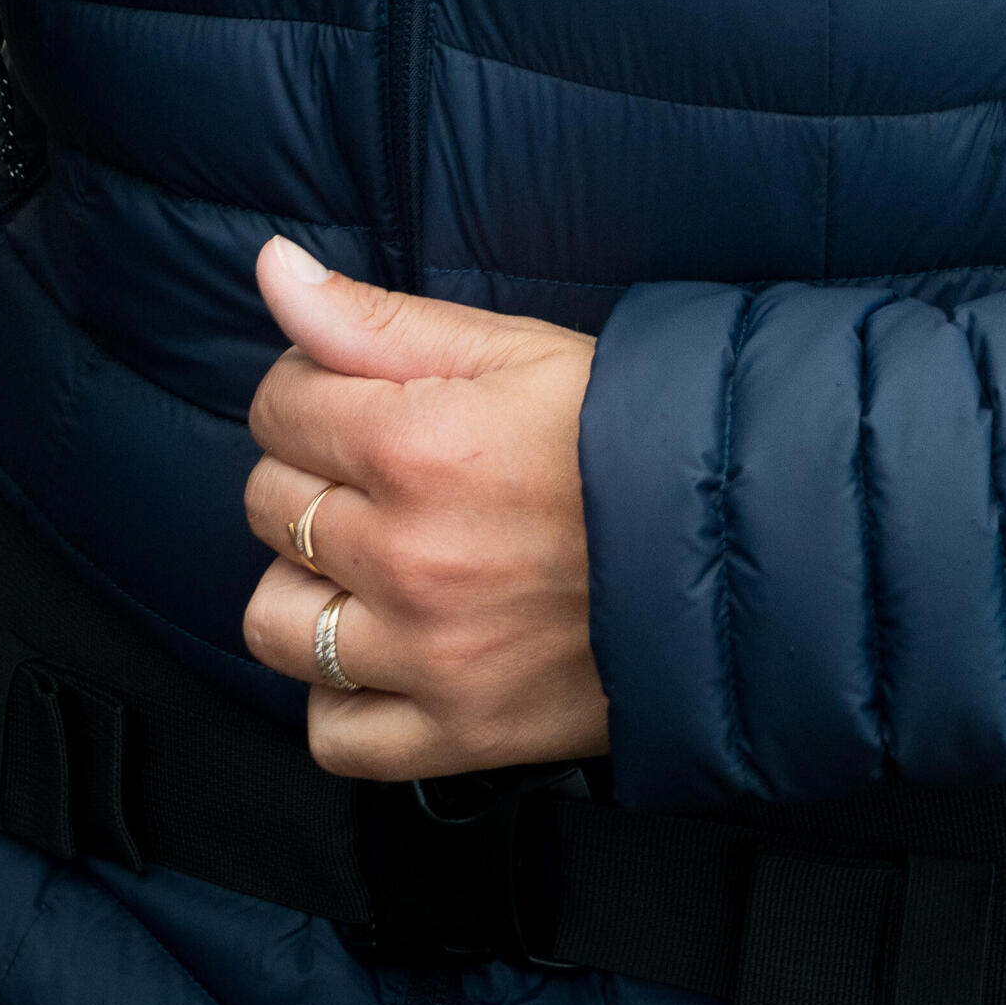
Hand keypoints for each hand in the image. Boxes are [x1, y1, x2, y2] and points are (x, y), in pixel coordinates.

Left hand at [241, 238, 605, 781]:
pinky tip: (386, 652)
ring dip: (307, 589)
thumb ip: (376, 318)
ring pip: (273, 623)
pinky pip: (332, 734)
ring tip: (371, 565)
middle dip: (309, 477)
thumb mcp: (514, 351)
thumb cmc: (626, 434)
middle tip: (381, 476)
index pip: (278, 408)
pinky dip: (343, 697)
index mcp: (416, 444)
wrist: (737, 548)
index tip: (356, 402)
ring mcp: (427, 655)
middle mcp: (406, 554)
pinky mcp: (456, 735)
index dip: (309, 393)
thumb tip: (272, 269)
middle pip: (268, 506)